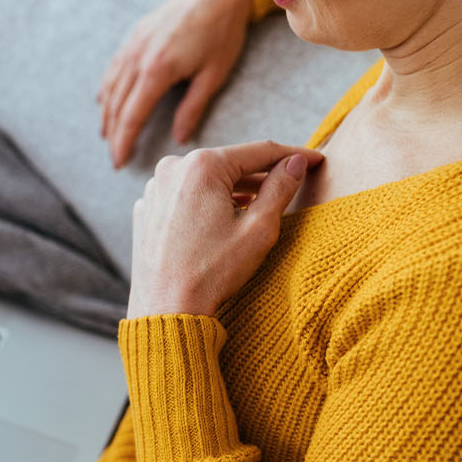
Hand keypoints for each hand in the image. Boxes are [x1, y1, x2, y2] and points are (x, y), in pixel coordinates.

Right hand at [100, 0, 252, 168]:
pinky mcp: (135, 34)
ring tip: (107, 135)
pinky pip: (114, 68)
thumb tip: (179, 138)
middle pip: (117, 105)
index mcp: (157, 70)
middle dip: (114, 134)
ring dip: (107, 114)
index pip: (132, 116)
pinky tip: (106, 100)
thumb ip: (192, 108)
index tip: (119, 162)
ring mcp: (133, 44)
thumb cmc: (222, 32)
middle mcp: (138, 57)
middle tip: (114, 158)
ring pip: (111, 86)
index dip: (124, 142)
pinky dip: (107, 88)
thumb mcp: (213, 75)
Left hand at [127, 141, 322, 318]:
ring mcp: (154, 188)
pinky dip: (204, 202)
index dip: (292, 154)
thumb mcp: (258, 229)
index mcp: (201, 165)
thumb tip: (297, 162)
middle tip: (290, 181)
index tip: (316, 159)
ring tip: (258, 203)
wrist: (166, 309)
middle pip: (229, 163)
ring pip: (205, 179)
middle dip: (260, 173)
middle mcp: (172, 167)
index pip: (259, 151)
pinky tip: (220, 220)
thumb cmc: (212, 273)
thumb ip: (280, 188)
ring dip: (232, 188)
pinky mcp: (146, 208)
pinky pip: (183, 196)